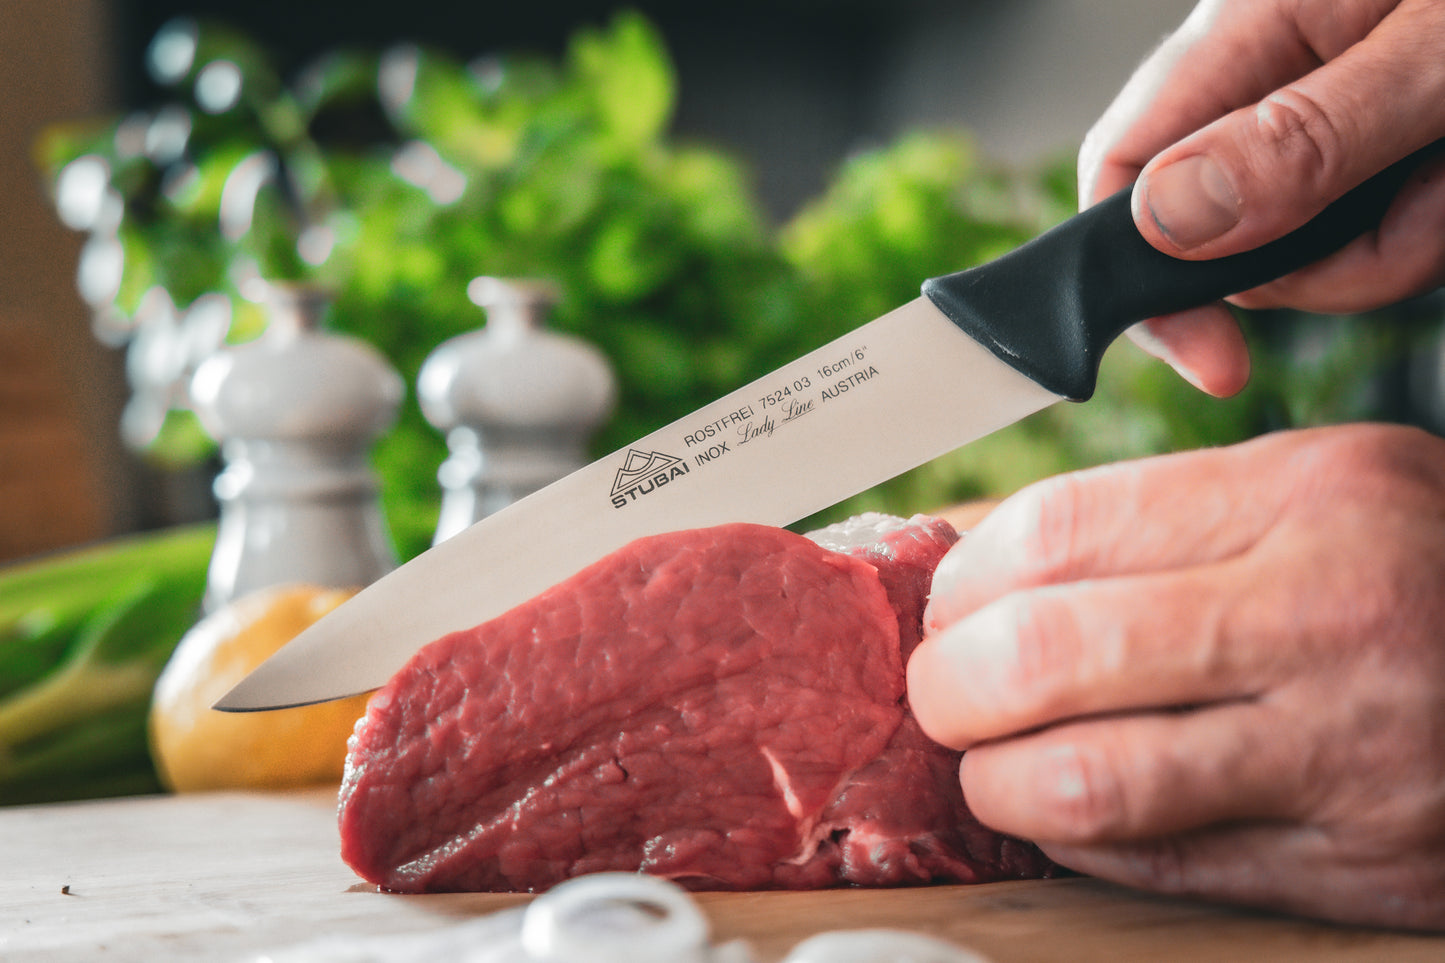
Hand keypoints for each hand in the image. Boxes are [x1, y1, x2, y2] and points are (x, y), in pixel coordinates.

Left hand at [909, 424, 1444, 929]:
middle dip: (952, 684)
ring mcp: (1349, 757)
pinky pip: (1156, 865)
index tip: (949, 604)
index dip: (967, 575)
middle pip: (1049, 653)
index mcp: (1311, 498)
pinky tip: (1067, 810)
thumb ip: (1164, 522)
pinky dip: (1075, 841)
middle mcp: (1330, 618)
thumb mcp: (1323, 490)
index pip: (1061, 528)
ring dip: (995, 778)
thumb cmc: (1428, 570)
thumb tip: (981, 569)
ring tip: (990, 758)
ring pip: (1086, 782)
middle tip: (946, 691)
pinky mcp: (1358, 869)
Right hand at [1079, 0, 1444, 397]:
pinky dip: (1431, 230)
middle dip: (1319, 263)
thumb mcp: (1442, 55)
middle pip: (1219, 231)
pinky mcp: (1387, 151)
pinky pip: (1378, 236)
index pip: (1123, 164)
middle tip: (1423, 214)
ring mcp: (1333, 120)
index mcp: (1254, 25)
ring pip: (1305, 250)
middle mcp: (1275, 77)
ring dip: (1396, 247)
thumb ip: (1305, 138)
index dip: (1137, 272)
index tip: (1212, 356)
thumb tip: (1167, 217)